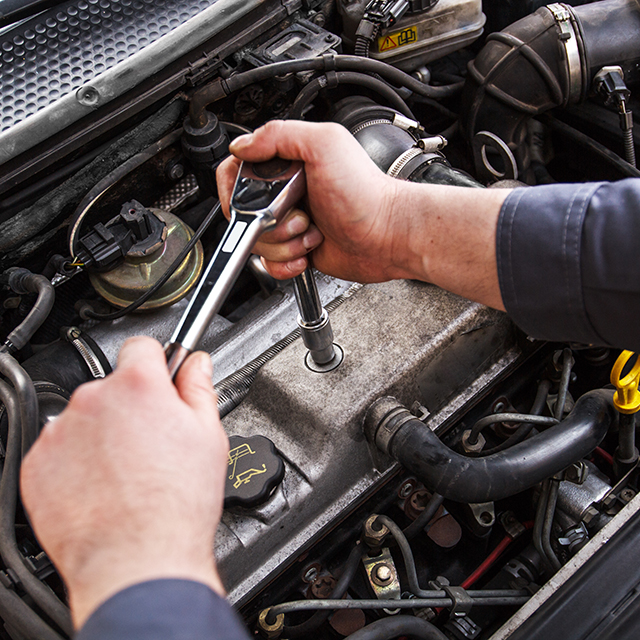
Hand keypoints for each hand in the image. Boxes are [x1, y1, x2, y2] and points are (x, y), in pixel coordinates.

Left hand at [20, 337, 228, 629]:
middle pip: (113, 385)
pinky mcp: (38, 463)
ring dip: (102, 433)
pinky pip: (61, 448)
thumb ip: (198, 388)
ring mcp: (61, 431)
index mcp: (138, 386)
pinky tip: (102, 485)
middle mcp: (94, 399)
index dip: (156, 364)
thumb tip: (196, 363)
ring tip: (127, 471)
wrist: (137, 560)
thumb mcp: (208, 436)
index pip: (142, 347)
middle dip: (131, 405)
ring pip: (86, 417)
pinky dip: (76, 461)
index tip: (160, 381)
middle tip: (151, 442)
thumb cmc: (176, 504)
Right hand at [217, 119, 509, 309]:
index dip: (236, 189)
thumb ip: (279, 135)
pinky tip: (306, 254)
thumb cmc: (365, 193)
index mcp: (288, 162)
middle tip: (300, 215)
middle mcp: (287, 192)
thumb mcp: (324, 145)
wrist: (388, 235)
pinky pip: (271, 264)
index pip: (238, 170)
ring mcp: (292, 222)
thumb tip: (242, 145)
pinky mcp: (298, 249)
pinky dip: (284, 264)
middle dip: (268, 222)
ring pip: (258, 242)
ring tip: (311, 232)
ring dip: (282, 244)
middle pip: (244, 212)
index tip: (251, 200)